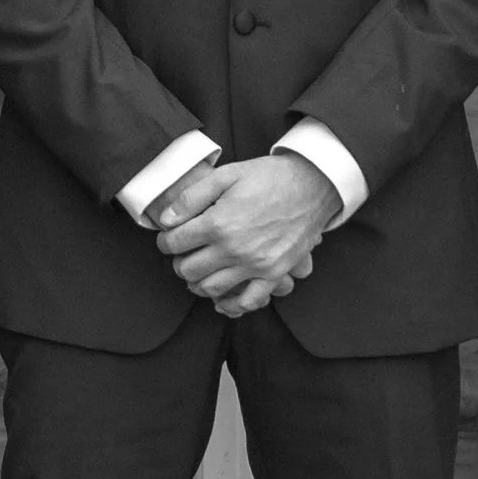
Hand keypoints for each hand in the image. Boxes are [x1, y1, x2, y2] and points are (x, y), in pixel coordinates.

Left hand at [153, 152, 337, 317]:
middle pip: (189, 270)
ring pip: (211, 288)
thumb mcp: (226, 174)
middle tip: (181, 254)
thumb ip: (191, 197)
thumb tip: (165, 219)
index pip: (175, 243)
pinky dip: (232, 304)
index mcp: (219, 223)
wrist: (312, 185)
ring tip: (198, 270)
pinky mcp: (275, 273)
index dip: (165, 241)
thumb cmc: (268, 177)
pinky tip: (223, 297)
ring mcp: (256, 265)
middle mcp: (235, 249)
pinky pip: (249, 301)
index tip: (168, 238)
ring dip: (198, 283)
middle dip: (178, 262)